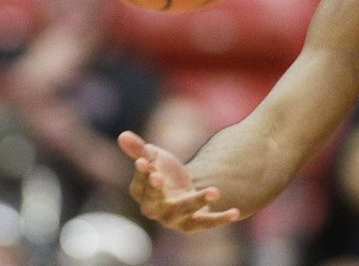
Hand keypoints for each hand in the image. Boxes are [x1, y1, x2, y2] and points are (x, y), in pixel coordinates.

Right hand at [118, 131, 239, 230]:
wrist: (184, 190)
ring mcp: (175, 218)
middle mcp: (156, 210)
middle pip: (154, 203)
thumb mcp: (154, 158)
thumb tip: (122, 134)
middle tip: (159, 177)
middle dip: (156, 191)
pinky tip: (236, 212)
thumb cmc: (164, 172)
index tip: (144, 162)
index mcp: (142, 194)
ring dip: (197, 202)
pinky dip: (220, 219)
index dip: (140, 174)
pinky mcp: (194, 223)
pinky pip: (206, 223)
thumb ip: (139, 149)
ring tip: (215, 191)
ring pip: (183, 213)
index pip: (138, 186)